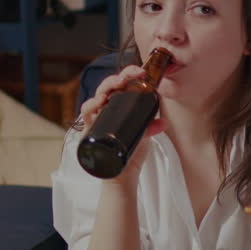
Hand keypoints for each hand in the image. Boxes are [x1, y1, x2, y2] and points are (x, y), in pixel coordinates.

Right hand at [78, 66, 165, 182]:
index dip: (128, 75)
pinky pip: (87, 116)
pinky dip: (91, 106)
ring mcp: (96, 122)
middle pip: (105, 89)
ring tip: (117, 85)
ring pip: (94, 98)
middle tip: (129, 77)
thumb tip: (163, 122)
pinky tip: (99, 102)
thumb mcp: (145, 135)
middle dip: (116, 78)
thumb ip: (152, 126)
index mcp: (118, 109)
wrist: (124, 177)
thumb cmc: (131, 153)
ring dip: (104, 88)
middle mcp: (105, 113)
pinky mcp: (91, 133)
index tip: (140, 72)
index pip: (119, 86)